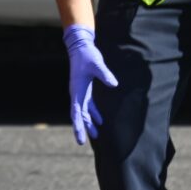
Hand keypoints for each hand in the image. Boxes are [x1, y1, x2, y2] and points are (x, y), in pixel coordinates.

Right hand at [63, 25, 117, 144]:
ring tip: (96, 135)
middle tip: (82, 143)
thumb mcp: (97, 64)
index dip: (78, 126)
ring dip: (89, 122)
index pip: (75, 112)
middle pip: (78, 115)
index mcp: (76, 90)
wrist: (81, 46)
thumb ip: (105, 74)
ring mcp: (80, 91)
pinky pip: (88, 104)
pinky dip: (93, 113)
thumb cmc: (87, 55)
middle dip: (81, 128)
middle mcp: (76, 93)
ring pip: (83, 111)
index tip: (79, 138)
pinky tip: (100, 120)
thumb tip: (114, 84)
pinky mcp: (85, 88)